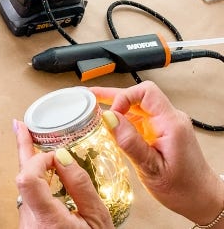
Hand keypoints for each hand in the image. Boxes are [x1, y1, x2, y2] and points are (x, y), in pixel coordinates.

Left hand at [13, 120, 113, 228]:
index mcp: (48, 219)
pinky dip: (36, 174)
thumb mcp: (97, 219)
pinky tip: (41, 165)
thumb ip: (80, 185)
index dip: (37, 158)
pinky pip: (29, 191)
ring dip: (30, 160)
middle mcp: (30, 218)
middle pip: (21, 176)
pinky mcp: (29, 218)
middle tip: (20, 127)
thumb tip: (63, 157)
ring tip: (28, 137)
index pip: (27, 178)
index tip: (54, 153)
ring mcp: (27, 219)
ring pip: (24, 183)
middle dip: (24, 148)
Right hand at [91, 81, 223, 226]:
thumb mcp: (151, 168)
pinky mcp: (161, 130)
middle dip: (113, 95)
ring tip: (93, 103)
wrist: (200, 197)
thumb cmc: (182, 188)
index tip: (110, 114)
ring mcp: (165, 123)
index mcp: (171, 124)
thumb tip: (109, 118)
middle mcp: (170, 119)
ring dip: (115, 105)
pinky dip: (123, 117)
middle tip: (90, 95)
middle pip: (138, 95)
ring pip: (137, 105)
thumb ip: (130, 142)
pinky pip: (140, 117)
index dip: (124, 98)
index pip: (146, 92)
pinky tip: (109, 121)